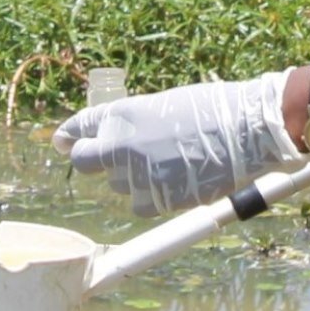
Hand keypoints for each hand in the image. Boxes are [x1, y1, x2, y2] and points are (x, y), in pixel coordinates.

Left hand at [53, 70, 295, 216]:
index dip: (69, 135)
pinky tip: (171, 180)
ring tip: (164, 160)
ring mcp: (140, 176)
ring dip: (130, 176)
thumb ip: (130, 123)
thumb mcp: (161, 105)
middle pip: (84, 161)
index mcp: (123, 115)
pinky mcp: (160, 200)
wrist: (246, 130)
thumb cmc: (210, 109)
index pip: (79, 127)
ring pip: (116, 184)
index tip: (62, 140)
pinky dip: (150, 196)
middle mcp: (123, 146)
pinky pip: (140, 205)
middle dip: (89, 157)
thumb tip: (106, 137)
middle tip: (104, 156)